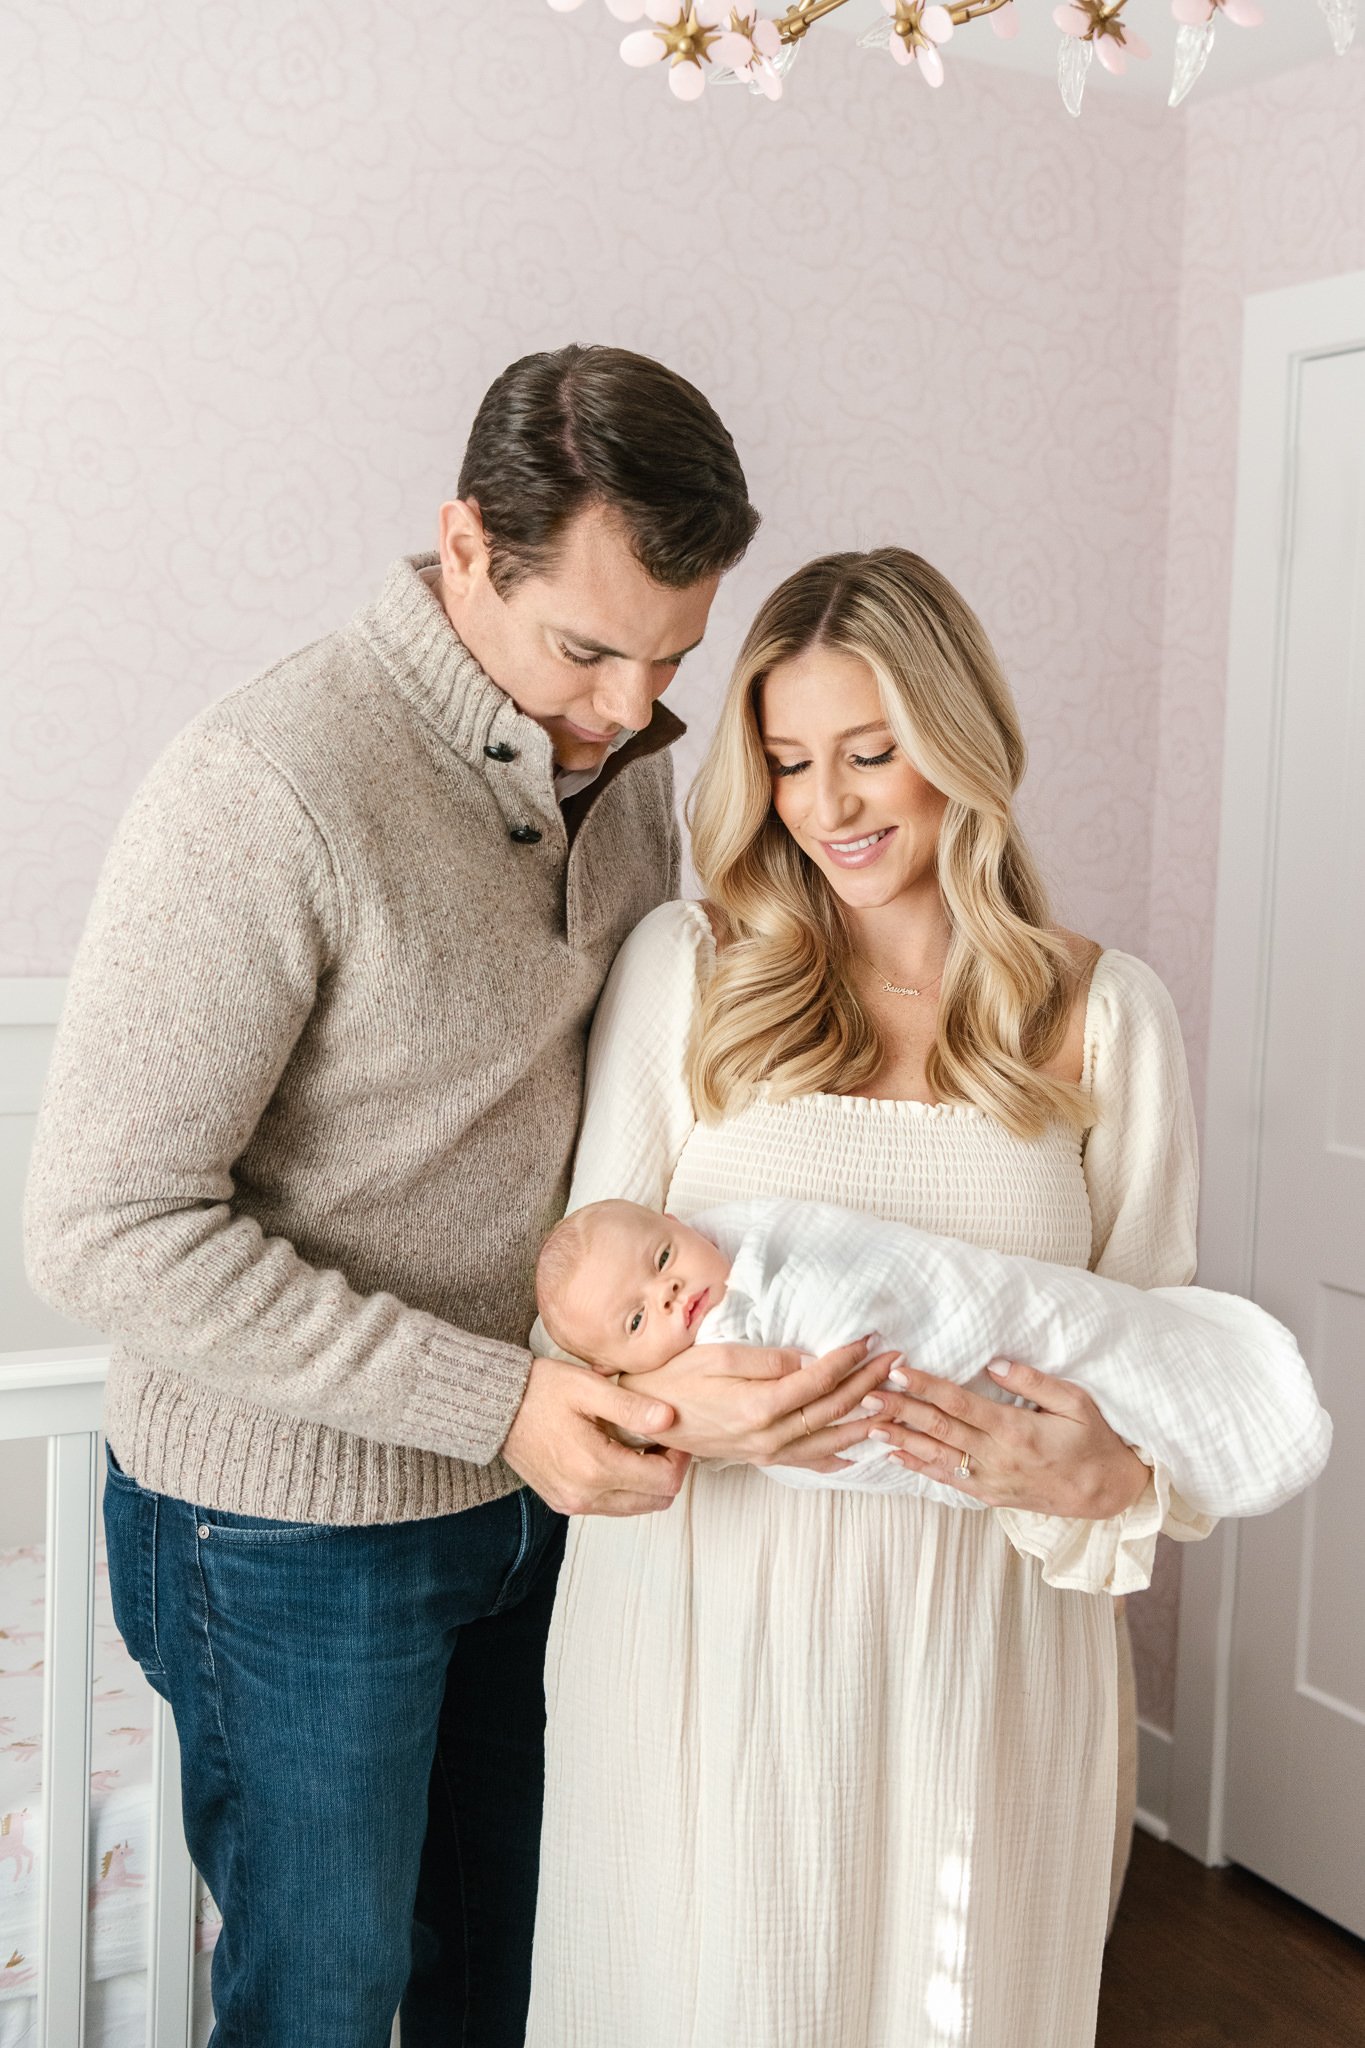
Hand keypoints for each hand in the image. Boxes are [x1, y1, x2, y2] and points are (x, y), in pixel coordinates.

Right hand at [502, 1358, 690, 1517]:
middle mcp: (585, 1495)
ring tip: (641, 1446)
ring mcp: (572, 1503)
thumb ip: (632, 1407)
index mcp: (596, 1467)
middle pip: (654, 1501)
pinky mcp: (563, 1503)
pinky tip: (618, 1457)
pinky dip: (624, 1488)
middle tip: (662, 1440)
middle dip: (667, 1472)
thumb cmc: (539, 1391)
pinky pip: (609, 1506)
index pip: (664, 1481)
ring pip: (634, 1508)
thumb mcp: (589, 1388)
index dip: (680, 1459)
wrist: (496, 1408)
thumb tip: (669, 1419)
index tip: (674, 1434)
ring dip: (647, 1482)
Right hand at [620, 1337, 900, 1466]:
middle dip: (868, 1384)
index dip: (849, 1359)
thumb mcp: (719, 1356)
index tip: (871, 1340)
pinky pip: (806, 1462)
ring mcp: (764, 1451)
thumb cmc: (676, 1377)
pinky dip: (835, 1457)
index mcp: (760, 1406)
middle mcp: (768, 1435)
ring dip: (863, 1419)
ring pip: (827, 1439)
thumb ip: (768, 1360)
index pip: (819, 1381)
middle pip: (832, 1410)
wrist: (642, 1415)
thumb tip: (810, 1361)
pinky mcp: (758, 1458)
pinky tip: (855, 1453)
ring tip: (892, 1400)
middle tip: (895, 1363)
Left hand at [871, 1358, 1150, 1517]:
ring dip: (902, 1440)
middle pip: (940, 1430)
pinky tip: (896, 1455)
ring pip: (937, 1457)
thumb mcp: (1075, 1402)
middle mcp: (997, 1458)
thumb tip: (993, 1363)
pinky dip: (919, 1467)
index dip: (927, 1387)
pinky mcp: (989, 1496)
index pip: (961, 1404)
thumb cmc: (1093, 1440)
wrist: (1105, 1492)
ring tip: (870, 1424)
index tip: (898, 1371)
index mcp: (1015, 1431)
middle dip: (901, 1411)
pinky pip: (948, 1480)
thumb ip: (1033, 1382)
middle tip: (866, 1395)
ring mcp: (991, 1481)